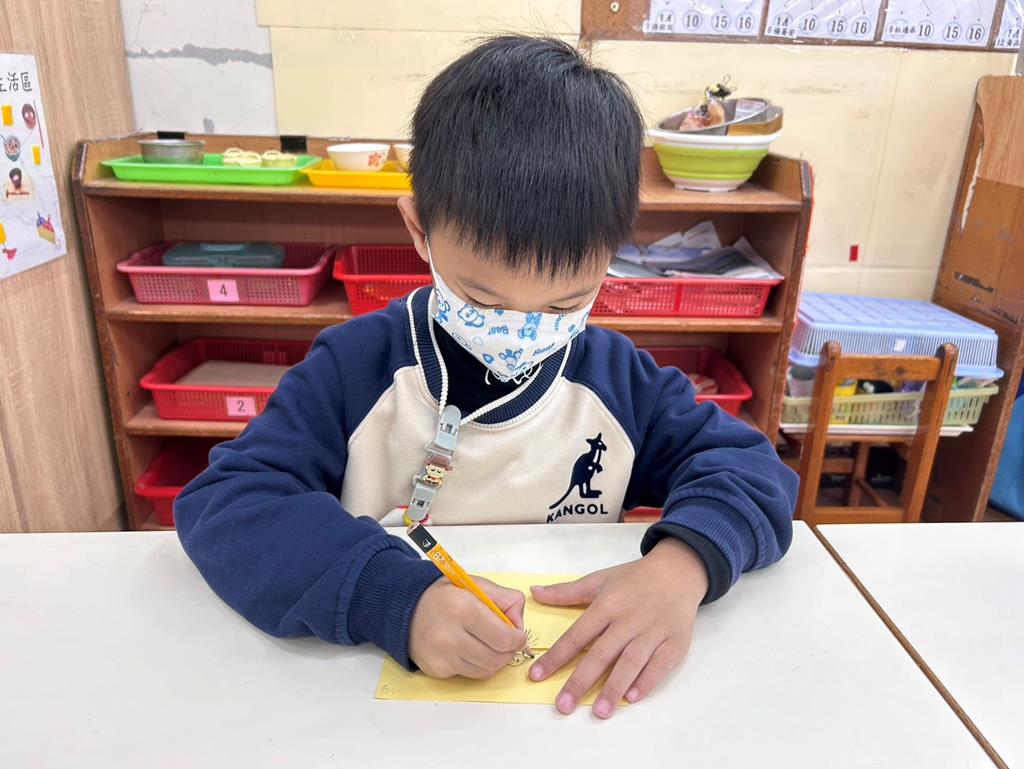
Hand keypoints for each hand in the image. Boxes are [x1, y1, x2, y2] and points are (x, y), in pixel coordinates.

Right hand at [409, 576, 528, 678]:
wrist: (405, 609)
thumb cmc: (445, 596)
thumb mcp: (476, 585)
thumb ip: (505, 599)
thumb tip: (519, 626)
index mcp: (463, 608)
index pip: (504, 638)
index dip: (518, 639)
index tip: (518, 635)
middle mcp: (450, 635)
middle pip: (497, 658)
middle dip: (508, 651)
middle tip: (505, 641)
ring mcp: (442, 656)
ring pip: (486, 670)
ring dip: (494, 660)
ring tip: (488, 644)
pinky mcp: (437, 670)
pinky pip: (470, 674)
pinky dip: (476, 665)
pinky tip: (469, 649)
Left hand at [528, 538, 707, 717]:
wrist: (677, 571)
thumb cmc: (634, 579)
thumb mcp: (599, 580)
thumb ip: (566, 592)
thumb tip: (534, 592)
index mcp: (607, 605)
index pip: (577, 635)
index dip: (556, 656)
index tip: (537, 675)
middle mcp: (629, 620)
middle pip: (601, 654)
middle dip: (581, 681)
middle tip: (563, 705)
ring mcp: (653, 632)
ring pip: (631, 663)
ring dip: (614, 688)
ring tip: (599, 711)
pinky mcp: (675, 642)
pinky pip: (660, 665)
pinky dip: (647, 681)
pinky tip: (632, 698)